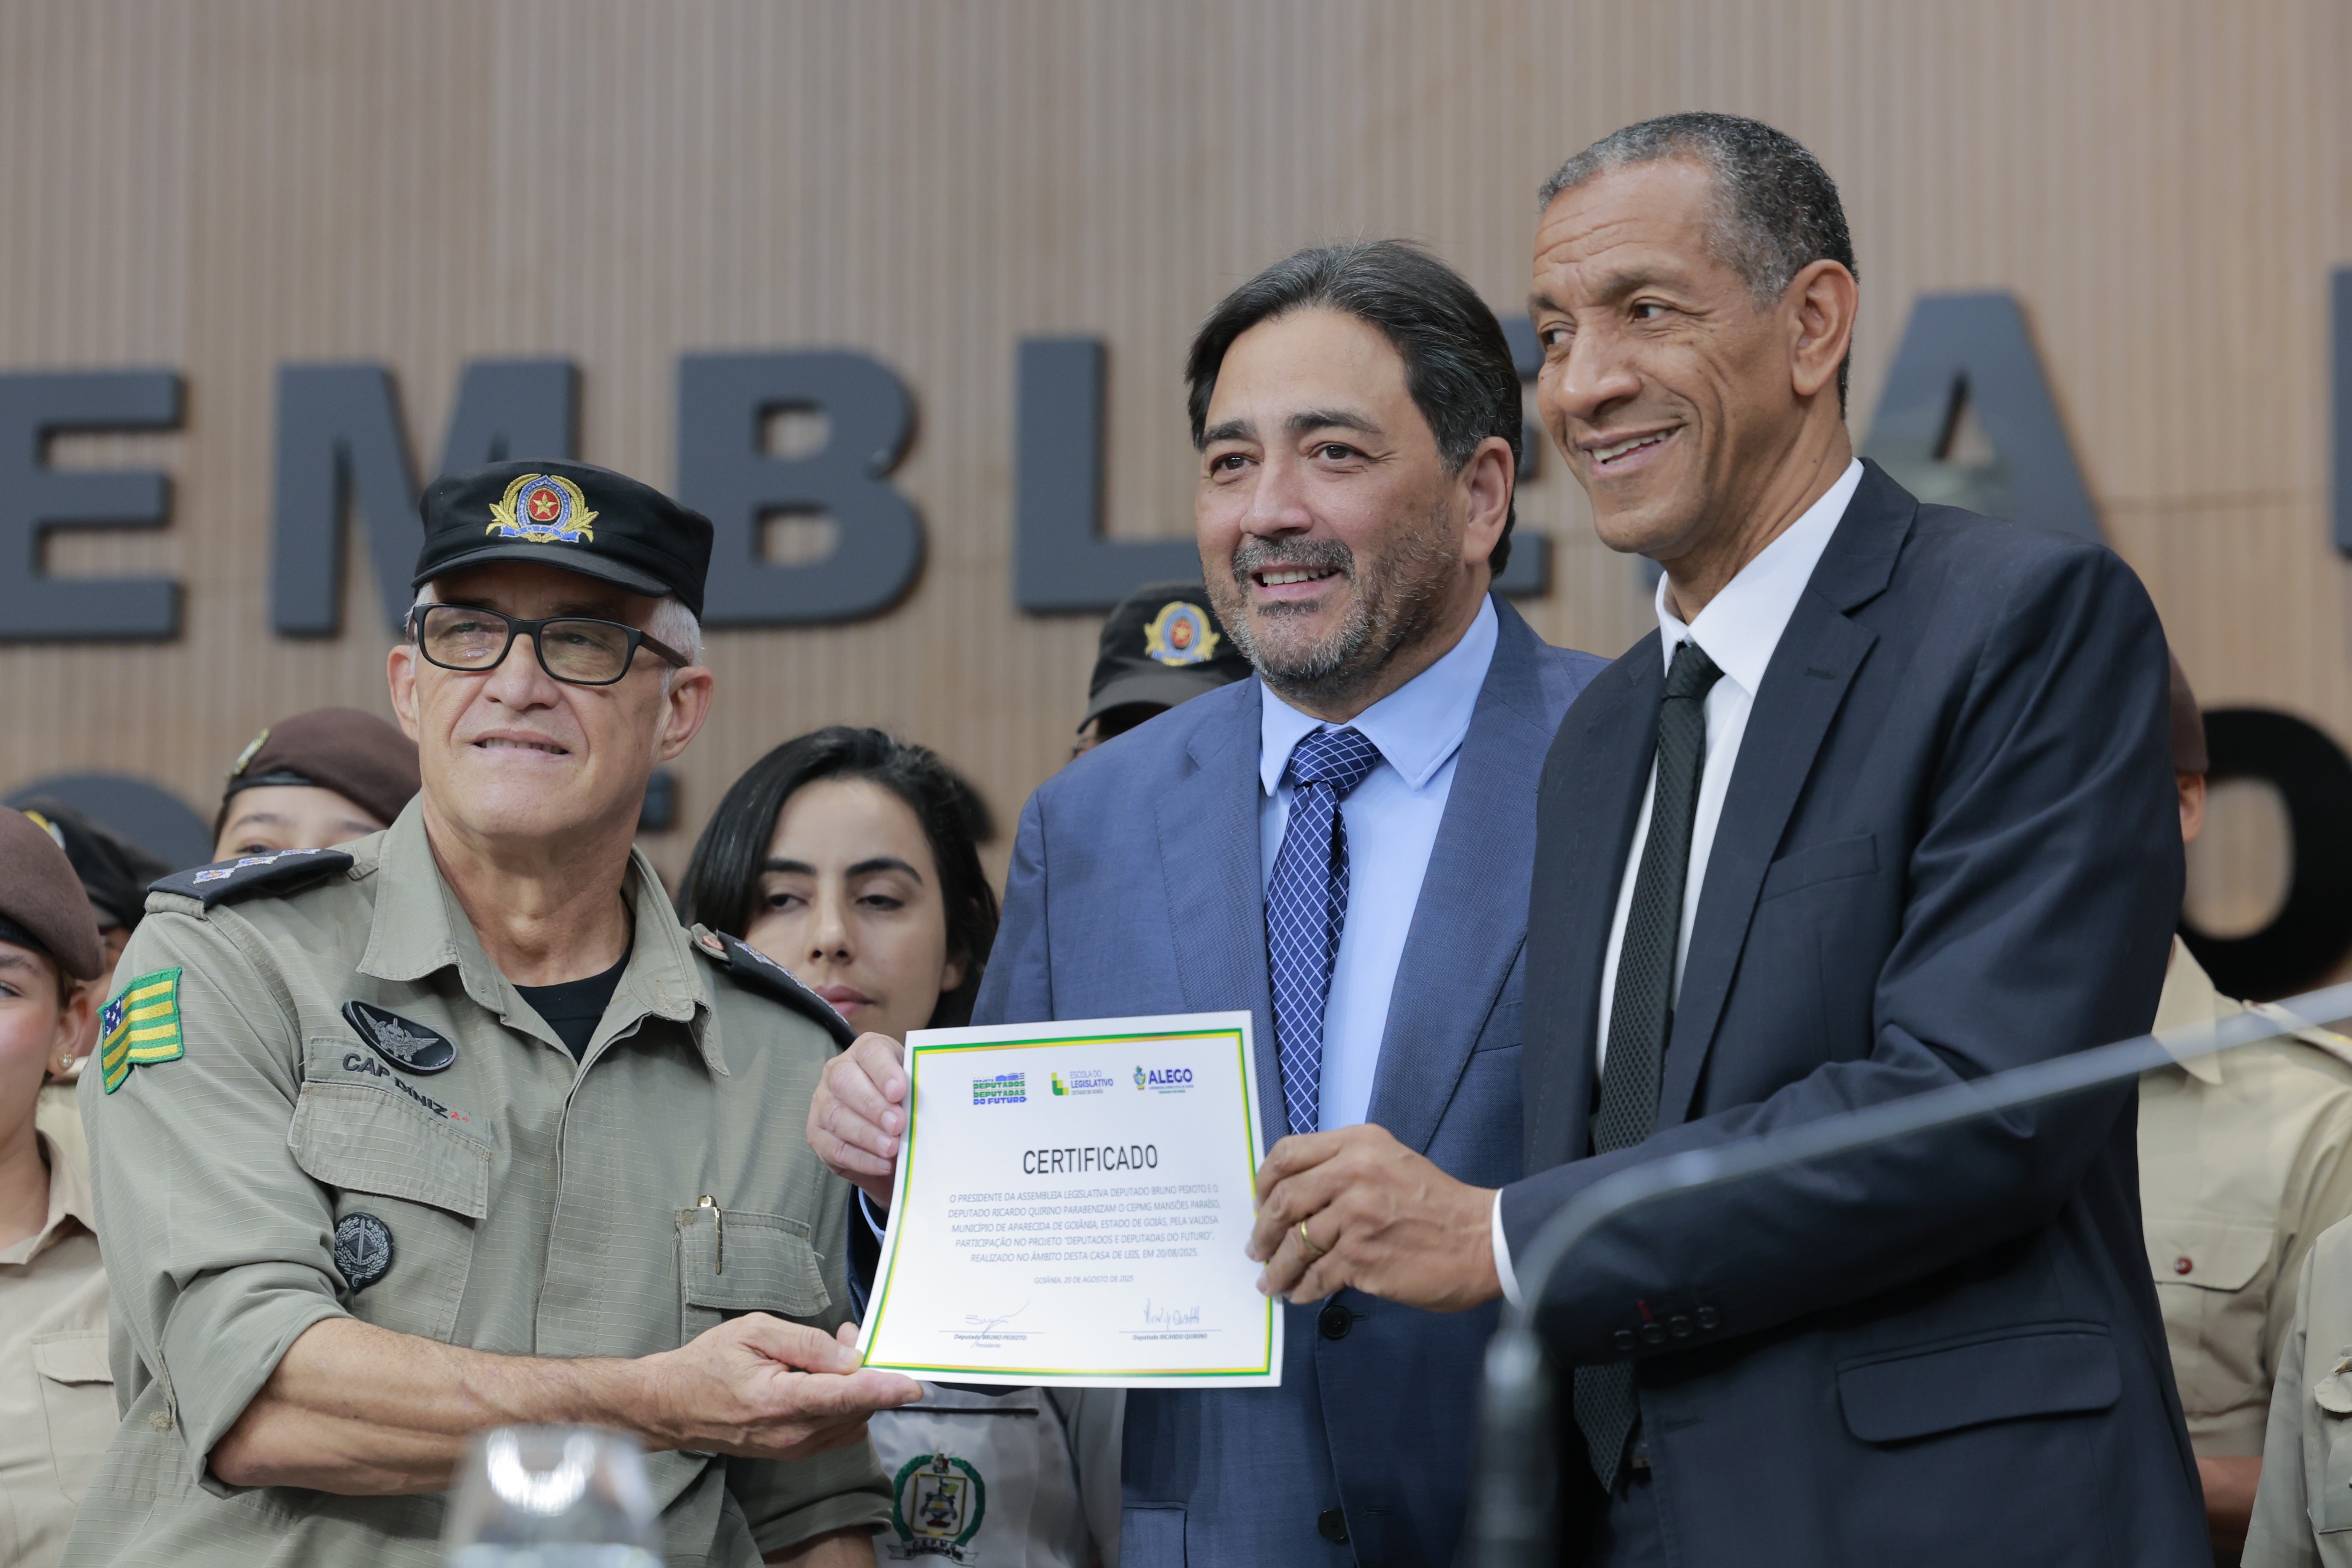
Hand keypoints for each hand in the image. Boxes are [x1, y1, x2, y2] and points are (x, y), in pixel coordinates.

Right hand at [637, 1316, 921, 1460]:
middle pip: (854, 1409)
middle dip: (867, 1373)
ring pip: (850, 1421)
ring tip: (834, 1351)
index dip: (883, 1390)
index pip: (844, 1398)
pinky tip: (828, 1378)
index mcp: (778, 1402)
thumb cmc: (708, 1363)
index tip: (914, 1385)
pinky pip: (836, 1430)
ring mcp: (792, 1449)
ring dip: (857, 1388)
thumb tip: (850, 1355)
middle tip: (850, 1335)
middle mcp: (790, 1435)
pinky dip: (844, 1404)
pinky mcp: (793, 1452)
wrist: (671, 1406)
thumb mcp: (754, 1332)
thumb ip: (806, 1343)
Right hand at [807, 1031, 907, 1207]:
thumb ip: (916, 1089)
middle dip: (873, 1106)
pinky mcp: (817, 1134)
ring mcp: (822, 1102)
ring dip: (867, 1135)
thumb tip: (925, 1104)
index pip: (870, 1053)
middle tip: (898, 1124)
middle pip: (845, 1082)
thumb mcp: (911, 1087)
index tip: (899, 1092)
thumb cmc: (902, 1101)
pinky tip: (882, 1164)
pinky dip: (861, 1158)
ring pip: (837, 1116)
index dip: (884, 1072)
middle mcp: (837, 1072)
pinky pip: (835, 1148)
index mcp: (865, 1052)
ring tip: (892, 1148)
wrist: (884, 1129)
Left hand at [1247, 1124, 1501, 1311]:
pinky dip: (1303, 1287)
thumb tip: (1295, 1197)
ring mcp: (1356, 1215)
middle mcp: (1353, 1172)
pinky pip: (1317, 1275)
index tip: (1259, 1203)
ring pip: (1296, 1243)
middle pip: (1284, 1199)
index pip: (1288, 1154)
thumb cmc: (1437, 1204)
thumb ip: (1344, 1169)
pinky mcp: (1363, 1256)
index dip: (1264, 1182)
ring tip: (1271, 1282)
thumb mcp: (1389, 1162)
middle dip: (1263, 1230)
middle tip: (1257, 1248)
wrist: (1481, 1239)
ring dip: (1277, 1267)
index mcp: (1358, 1144)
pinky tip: (1300, 1293)